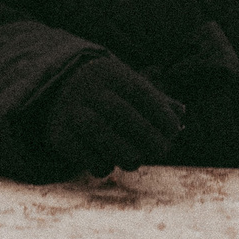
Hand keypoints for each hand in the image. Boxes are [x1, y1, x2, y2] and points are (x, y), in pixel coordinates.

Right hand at [40, 53, 184, 177]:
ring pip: (96, 130)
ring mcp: (69, 109)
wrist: (58, 91)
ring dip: (123, 151)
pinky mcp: (57, 132)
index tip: (174, 131)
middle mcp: (86, 88)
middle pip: (119, 111)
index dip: (160, 113)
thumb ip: (156, 100)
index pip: (139, 91)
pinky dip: (98, 162)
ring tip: (136, 161)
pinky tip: (109, 166)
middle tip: (161, 151)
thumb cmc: (108, 92)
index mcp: (109, 72)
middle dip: (145, 135)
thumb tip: (181, 112)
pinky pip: (79, 151)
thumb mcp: (130, 87)